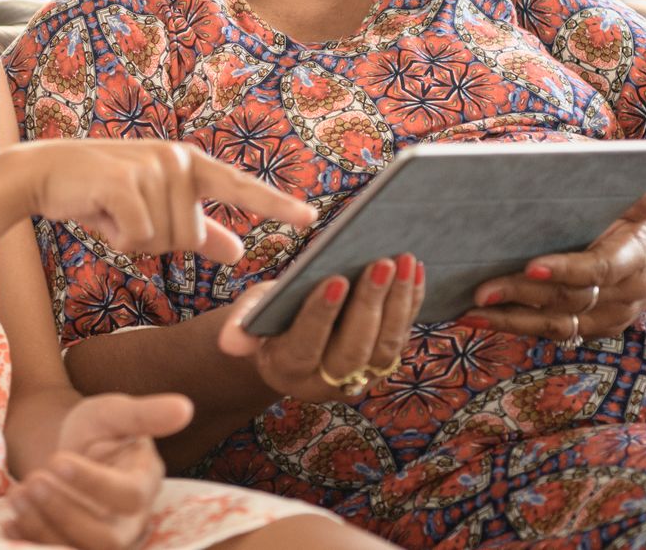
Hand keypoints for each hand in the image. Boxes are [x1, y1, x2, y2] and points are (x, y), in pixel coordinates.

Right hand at [3, 139, 316, 263]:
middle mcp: (178, 161)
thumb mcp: (155, 211)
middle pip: (189, 237)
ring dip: (132, 239)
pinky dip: (116, 237)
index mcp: (191, 165)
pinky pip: (137, 238)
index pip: (241, 188)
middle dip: (156, 241)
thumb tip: (238, 253)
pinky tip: (100, 213)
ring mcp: (151, 168)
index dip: (276, 205)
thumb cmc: (104, 194)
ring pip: (162, 241)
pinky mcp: (125, 183)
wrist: (47, 173)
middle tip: (126, 215)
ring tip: (112, 210)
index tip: (311, 219)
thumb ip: (200, 230)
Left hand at [4, 393, 190, 549]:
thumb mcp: (115, 412)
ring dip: (43, 527)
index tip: (58, 459)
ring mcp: (103, 539)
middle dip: (64, 512)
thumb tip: (184, 407)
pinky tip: (10, 522)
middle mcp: (130, 522)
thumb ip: (146, 413)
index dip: (94, 483)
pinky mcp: (76, 547)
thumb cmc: (99, 427)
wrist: (72, 448)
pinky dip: (30, 541)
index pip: (128, 496)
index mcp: (145, 484)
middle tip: (32, 480)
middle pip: (106, 539)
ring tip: (17, 493)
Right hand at [217, 254, 423, 403]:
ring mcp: (358, 378)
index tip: (336, 280)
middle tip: (381, 263)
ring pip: (384, 349)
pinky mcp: (381, 365)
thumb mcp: (250, 315)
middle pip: (352, 350)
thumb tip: (229, 343)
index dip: (321, 315)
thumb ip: (241, 325)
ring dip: (399, 305)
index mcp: (286, 370)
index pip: (305, 346)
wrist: (290, 340)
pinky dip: (411, 305)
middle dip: (369, 305)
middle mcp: (324, 383)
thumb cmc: (268, 317)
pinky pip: (401, 339)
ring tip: (404, 261)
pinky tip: (415, 272)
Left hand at [462, 180, 645, 340]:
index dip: (566, 269)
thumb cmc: (638, 216)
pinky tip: (477, 318)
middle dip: (523, 294)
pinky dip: (514, 326)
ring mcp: (608, 317)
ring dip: (512, 320)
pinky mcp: (591, 329)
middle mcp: (626, 294)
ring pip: (558, 325)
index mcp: (639, 257)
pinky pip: (552, 332)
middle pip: (570, 299)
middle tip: (482, 290)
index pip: (601, 268)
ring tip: (472, 310)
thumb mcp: (644, 199)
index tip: (530, 265)